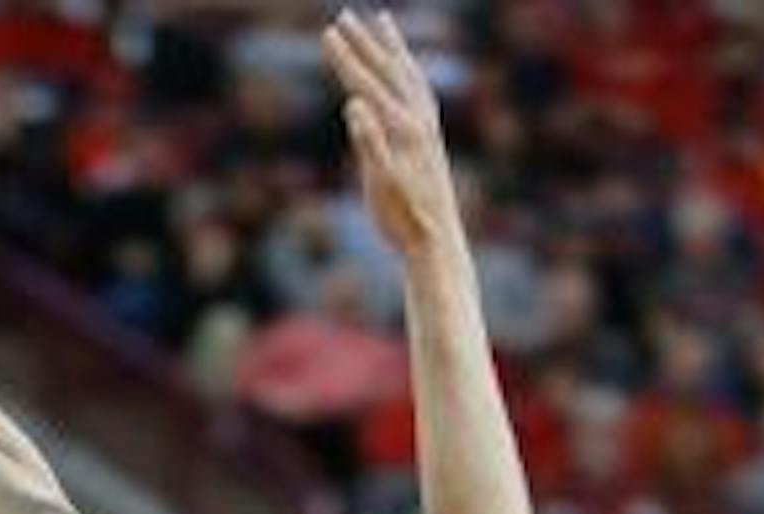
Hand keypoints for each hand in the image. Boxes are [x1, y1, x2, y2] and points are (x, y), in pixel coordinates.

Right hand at [322, 10, 457, 256]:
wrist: (436, 241)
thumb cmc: (402, 219)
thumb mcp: (379, 183)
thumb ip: (368, 142)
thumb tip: (355, 104)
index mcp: (402, 129)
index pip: (367, 84)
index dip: (345, 58)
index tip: (327, 33)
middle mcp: (418, 121)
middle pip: (388, 71)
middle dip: (364, 43)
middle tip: (344, 16)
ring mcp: (428, 128)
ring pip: (408, 75)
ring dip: (393, 48)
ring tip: (383, 23)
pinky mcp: (431, 139)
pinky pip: (420, 92)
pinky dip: (410, 73)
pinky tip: (406, 72)